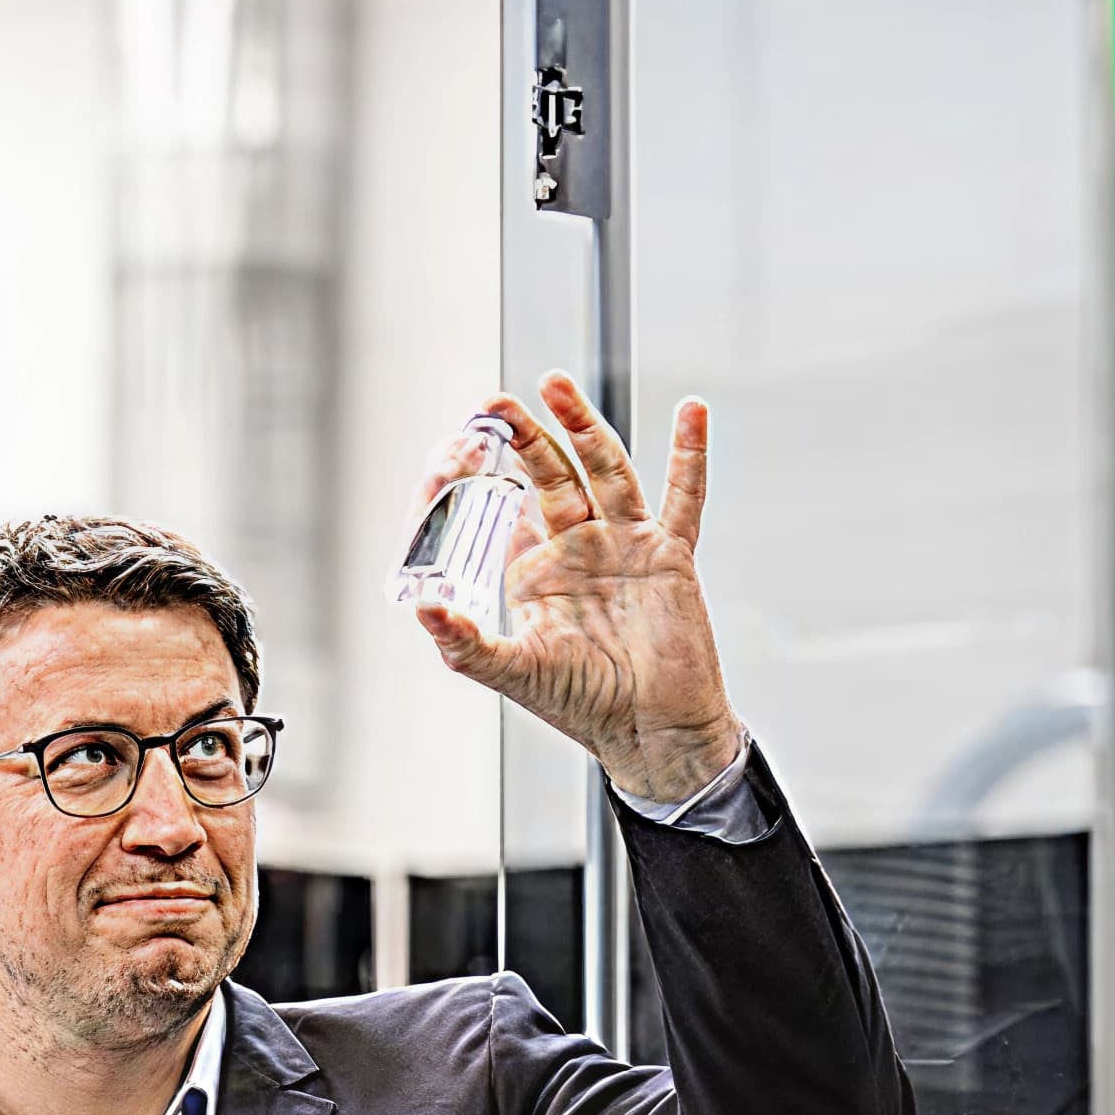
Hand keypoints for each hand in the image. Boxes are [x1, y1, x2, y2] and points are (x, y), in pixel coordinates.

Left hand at [409, 376, 745, 805]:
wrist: (649, 730)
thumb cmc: (583, 703)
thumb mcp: (510, 670)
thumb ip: (463, 640)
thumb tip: (422, 607)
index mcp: (536, 570)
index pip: (503, 509)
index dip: (477, 483)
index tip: (449, 455)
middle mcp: (579, 548)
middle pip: (550, 476)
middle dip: (525, 437)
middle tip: (496, 401)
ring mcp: (625, 545)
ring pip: (603, 470)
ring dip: (582, 426)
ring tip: (554, 384)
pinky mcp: (668, 554)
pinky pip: (682, 497)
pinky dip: (689, 454)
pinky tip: (692, 411)